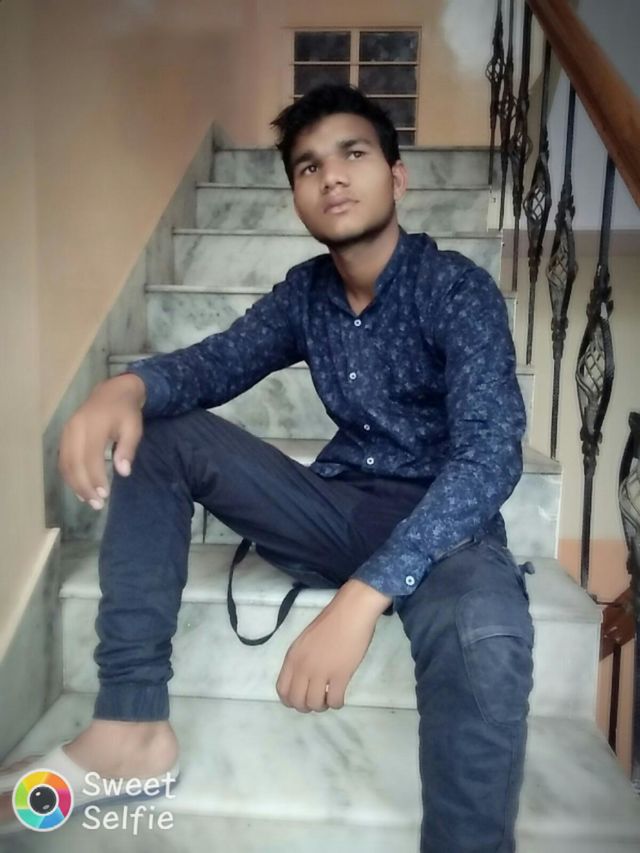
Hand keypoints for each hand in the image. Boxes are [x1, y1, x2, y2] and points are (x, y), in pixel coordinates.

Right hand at [57, 373, 145, 509]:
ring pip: (65, 463)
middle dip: (84, 486)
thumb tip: (123, 472)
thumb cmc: (126, 412)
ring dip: (74, 484)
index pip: (90, 457)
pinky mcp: (64, 434)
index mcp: (94, 426)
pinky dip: (69, 475)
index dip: (95, 478)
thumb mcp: (134, 428)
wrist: (113, 391)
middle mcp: (76, 428)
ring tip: (87, 500)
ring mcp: (67, 431)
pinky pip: (63, 459)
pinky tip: (78, 487)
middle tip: (96, 504)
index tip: (104, 495)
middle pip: (74, 463)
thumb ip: (127, 449)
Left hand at [275, 581, 384, 712]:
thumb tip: (303, 680)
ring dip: (322, 706)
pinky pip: (334, 701)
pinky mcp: (340, 675)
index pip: (282, 690)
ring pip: (314, 704)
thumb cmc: (331, 622)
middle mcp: (303, 666)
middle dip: (306, 706)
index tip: (301, 699)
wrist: (351, 612)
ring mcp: (321, 671)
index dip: (290, 700)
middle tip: (317, 700)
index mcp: (292, 656)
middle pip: (297, 701)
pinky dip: (336, 703)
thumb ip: (301, 660)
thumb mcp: (306, 641)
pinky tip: (340, 697)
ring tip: (329, 698)